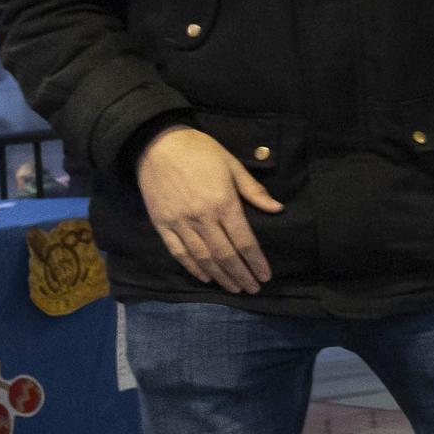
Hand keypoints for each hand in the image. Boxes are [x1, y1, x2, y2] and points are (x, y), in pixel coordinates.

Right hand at [135, 126, 281, 294]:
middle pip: (225, 255)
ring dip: (220, 276)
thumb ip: (254, 191)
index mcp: (224, 203)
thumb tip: (277, 209)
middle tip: (253, 289)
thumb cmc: (200, 151)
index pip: (244, 241)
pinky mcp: (161, 225)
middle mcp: (202, 218)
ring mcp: (180, 223)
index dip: (256, 262)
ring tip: (234, 288)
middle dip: (241, 275)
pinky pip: (178, 252)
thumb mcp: (232, 165)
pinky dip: (192, 267)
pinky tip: (205, 277)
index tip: (265, 276)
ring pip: (203, 258)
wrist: (156, 144)